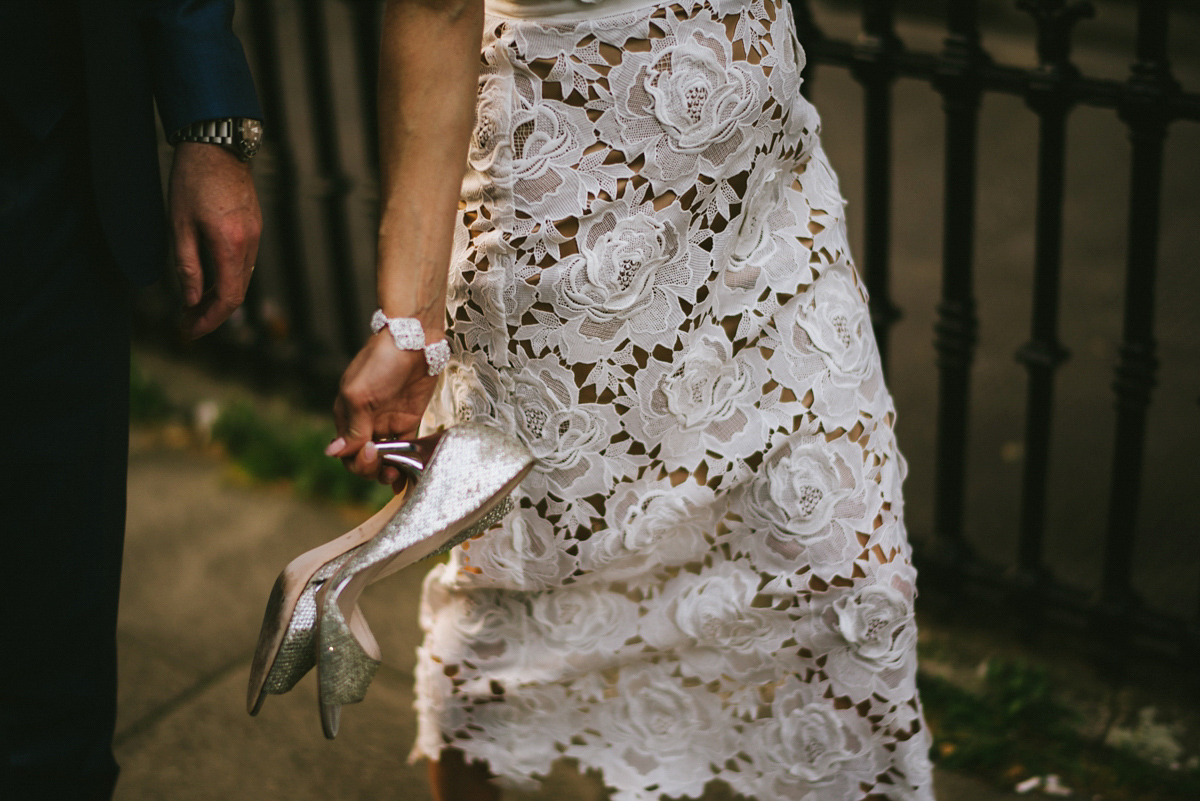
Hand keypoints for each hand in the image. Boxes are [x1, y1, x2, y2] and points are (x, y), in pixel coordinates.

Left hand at [169, 142, 262, 339]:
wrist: (217, 145)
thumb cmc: (192, 180)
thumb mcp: (179, 225)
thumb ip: (187, 266)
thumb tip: (190, 300)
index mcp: (230, 244)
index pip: (228, 298)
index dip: (210, 320)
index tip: (190, 330)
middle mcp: (250, 244)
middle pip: (237, 293)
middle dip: (212, 314)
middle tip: (186, 323)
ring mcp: (255, 235)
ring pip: (241, 280)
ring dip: (219, 297)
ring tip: (193, 305)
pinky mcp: (254, 227)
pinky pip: (244, 264)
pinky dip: (227, 279)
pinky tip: (208, 281)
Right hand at [328, 332, 440, 486]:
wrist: (414, 341)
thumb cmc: (381, 362)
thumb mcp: (361, 395)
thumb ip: (353, 427)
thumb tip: (333, 453)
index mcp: (346, 416)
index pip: (346, 452)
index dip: (356, 459)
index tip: (370, 451)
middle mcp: (365, 422)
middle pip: (362, 458)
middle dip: (370, 468)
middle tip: (385, 466)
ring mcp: (387, 422)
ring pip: (383, 457)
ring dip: (387, 471)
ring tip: (396, 475)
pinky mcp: (408, 420)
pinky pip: (404, 448)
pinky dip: (405, 462)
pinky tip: (408, 475)